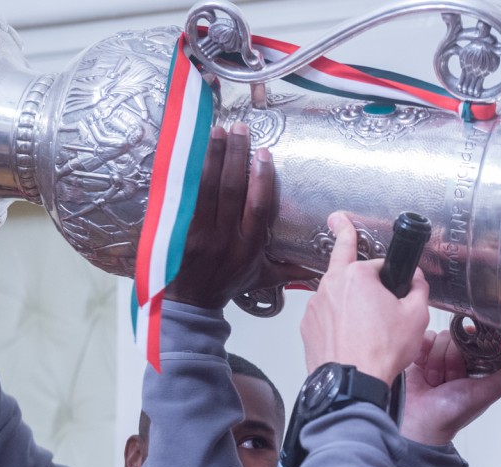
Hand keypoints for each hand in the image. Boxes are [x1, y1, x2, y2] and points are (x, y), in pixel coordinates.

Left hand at [164, 123, 308, 307]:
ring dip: (211, 157)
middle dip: (235, 156)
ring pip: (206, 189)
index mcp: (249, 246)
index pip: (258, 207)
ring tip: (217, 131)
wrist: (191, 303)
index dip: (261, 178)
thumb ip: (292, 269)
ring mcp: (200, 233)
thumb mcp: (264, 278)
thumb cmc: (229, 285)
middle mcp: (225, 237)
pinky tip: (191, 152)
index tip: (263, 153)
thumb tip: (322, 266)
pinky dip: (188, 173)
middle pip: (231, 190)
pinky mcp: (179, 229)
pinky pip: (184, 196)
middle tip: (239, 129)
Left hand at [300, 211, 429, 384]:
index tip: (359, 240)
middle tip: (339, 222)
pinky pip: (324, 317)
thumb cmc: (380, 352)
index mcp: (357, 275)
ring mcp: (315, 308)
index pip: (375, 262)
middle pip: (345, 267)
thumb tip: (417, 280)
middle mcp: (330, 286)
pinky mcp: (307, 328)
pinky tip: (351, 337)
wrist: (353, 384)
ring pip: (334, 295)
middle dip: (348, 254)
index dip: (389, 273)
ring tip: (364, 325)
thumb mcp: (416, 316)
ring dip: (347, 301)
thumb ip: (419, 289)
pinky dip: (335, 322)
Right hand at [400, 329, 500, 444]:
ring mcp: (442, 355)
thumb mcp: (483, 394)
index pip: (481, 339)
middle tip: (450, 380)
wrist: (420, 422)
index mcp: (479, 366)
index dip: (474, 346)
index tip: (468, 361)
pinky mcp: (423, 354)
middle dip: (452, 359)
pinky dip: (423, 352)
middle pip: (459, 336)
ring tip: (435, 381)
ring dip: (436, 361)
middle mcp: (462, 359)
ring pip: (442, 337)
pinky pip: (426, 337)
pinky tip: (423, 369)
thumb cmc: (452, 413)